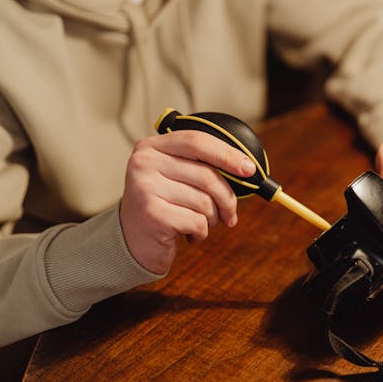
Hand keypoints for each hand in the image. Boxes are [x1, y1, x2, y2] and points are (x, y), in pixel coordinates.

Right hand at [119, 130, 255, 273]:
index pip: (197, 141)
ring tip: (199, 223)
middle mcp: (144, 162)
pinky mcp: (151, 214)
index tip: (250, 169)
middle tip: (230, 214)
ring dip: (212, 218)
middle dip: (227, 199)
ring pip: (204, 201)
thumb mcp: (177, 177)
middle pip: (207, 175)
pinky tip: (187, 234)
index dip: (227, 154)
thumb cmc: (164, 205)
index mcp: (151, 146)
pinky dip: (201, 232)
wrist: (133, 240)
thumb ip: (202, 166)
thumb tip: (247, 169)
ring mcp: (145, 187)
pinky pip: (197, 222)